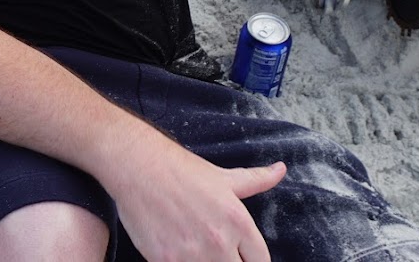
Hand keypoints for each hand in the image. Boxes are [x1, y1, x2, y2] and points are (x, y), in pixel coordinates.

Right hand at [114, 149, 285, 261]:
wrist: (137, 166)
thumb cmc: (180, 169)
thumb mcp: (223, 177)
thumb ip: (256, 179)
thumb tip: (281, 170)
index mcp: (238, 222)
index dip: (250, 261)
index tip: (239, 256)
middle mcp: (219, 241)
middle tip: (215, 252)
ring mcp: (192, 254)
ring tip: (195, 251)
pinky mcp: (165, 261)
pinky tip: (178, 254)